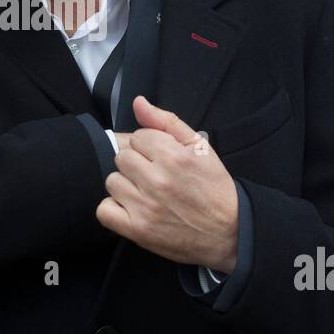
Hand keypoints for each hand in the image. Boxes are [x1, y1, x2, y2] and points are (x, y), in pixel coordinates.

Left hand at [96, 96, 237, 271]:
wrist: (229, 231)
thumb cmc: (213, 188)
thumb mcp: (199, 147)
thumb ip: (166, 121)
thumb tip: (138, 103)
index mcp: (173, 156)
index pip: (137, 138)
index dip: (149, 148)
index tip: (162, 160)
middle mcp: (158, 180)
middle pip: (122, 158)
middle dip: (136, 165)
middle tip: (154, 177)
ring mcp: (146, 206)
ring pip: (112, 181)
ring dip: (126, 186)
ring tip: (146, 193)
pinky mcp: (138, 230)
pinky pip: (104, 210)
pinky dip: (114, 209)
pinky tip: (133, 209)